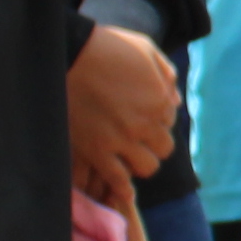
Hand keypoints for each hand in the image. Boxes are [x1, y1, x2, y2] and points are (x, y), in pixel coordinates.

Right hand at [65, 24, 179, 184]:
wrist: (66, 55)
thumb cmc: (105, 47)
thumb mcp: (144, 49)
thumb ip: (164, 73)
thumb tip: (174, 100)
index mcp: (159, 100)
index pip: (170, 120)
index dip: (158, 117)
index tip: (143, 114)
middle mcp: (144, 124)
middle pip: (163, 148)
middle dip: (154, 143)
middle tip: (139, 138)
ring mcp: (120, 140)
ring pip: (146, 167)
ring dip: (141, 162)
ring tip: (130, 157)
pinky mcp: (96, 150)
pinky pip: (117, 179)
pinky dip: (123, 189)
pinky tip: (125, 193)